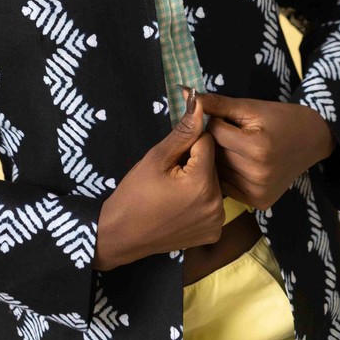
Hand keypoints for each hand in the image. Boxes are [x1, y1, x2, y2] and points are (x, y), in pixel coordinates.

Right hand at [94, 91, 224, 269]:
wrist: (122, 235)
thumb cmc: (135, 193)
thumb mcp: (156, 158)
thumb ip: (183, 131)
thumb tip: (199, 103)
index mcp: (202, 184)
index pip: (207, 142)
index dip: (188, 142)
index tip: (171, 154)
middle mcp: (217, 205)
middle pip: (212, 164)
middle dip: (194, 161)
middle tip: (169, 173)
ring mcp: (216, 222)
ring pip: (213, 182)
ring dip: (198, 179)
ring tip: (173, 189)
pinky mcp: (213, 233)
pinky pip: (212, 203)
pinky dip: (200, 199)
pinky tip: (180, 204)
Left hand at [199, 92, 336, 210]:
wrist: (311, 140)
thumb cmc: (279, 118)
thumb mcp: (249, 106)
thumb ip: (216, 103)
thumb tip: (184, 92)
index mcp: (257, 147)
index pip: (214, 132)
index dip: (217, 120)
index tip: (229, 118)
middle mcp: (257, 174)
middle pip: (215, 152)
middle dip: (216, 140)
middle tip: (233, 133)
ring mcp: (258, 192)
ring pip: (218, 170)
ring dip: (220, 157)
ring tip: (237, 148)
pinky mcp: (260, 202)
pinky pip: (228, 186)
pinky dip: (228, 174)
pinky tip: (240, 164)